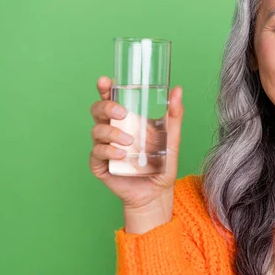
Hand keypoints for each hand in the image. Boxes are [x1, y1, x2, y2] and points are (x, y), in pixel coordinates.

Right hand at [89, 76, 183, 232]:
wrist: (157, 193)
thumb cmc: (162, 164)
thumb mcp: (172, 138)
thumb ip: (174, 115)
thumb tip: (178, 89)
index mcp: (126, 120)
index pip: (110, 99)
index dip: (104, 88)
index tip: (105, 81)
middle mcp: (112, 131)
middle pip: (97, 111)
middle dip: (106, 107)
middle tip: (123, 113)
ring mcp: (104, 147)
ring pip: (97, 131)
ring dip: (112, 133)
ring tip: (130, 142)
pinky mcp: (99, 165)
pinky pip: (97, 153)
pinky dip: (109, 151)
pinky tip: (122, 155)